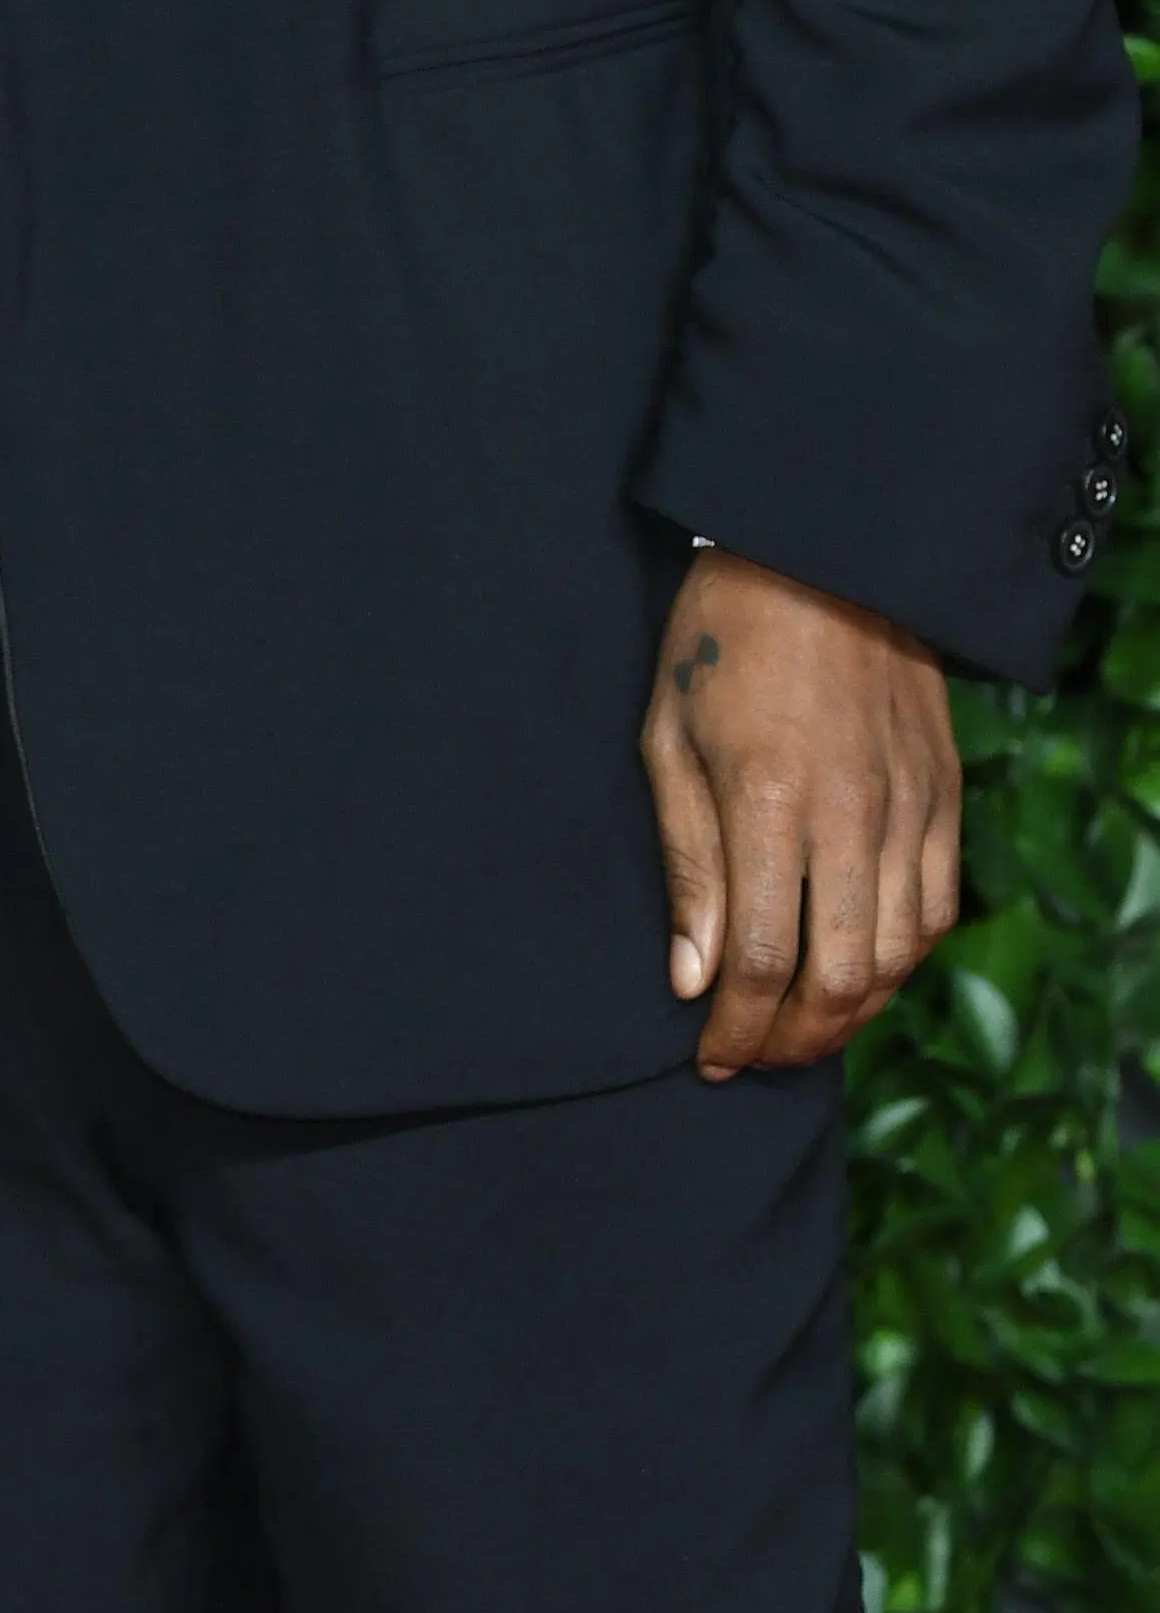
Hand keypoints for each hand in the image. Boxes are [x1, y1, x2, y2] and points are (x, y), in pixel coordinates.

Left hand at [641, 550, 961, 1079]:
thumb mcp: (668, 738)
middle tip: (751, 1059)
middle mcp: (852, 816)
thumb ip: (686, 862)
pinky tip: (859, 974)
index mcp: (769, 801)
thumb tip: (693, 977)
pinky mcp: (945, 797)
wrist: (820, 553)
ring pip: (897, 957)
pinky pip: (936, 909)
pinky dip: (900, 962)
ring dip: (850, 1014)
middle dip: (792, 1041)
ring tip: (801, 1031)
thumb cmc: (722, 640)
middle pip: (839, 979)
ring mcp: (909, 808)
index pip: (761, 960)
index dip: (735, 1028)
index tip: (708, 1056)